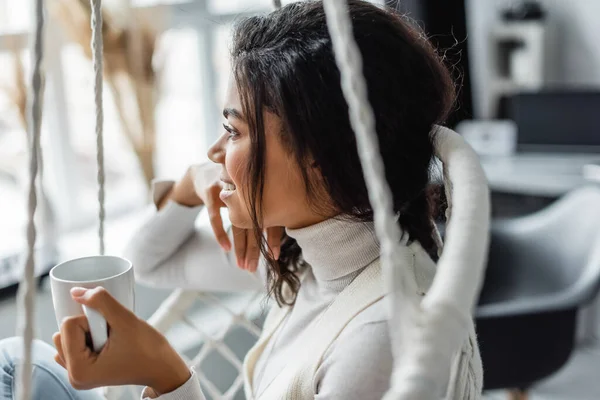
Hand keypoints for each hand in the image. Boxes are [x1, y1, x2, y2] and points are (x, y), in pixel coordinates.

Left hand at [53, 287, 189, 394]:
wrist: (161, 367)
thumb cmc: (148, 350)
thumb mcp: (125, 320)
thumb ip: (100, 301)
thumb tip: (75, 291)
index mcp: (79, 370)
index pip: (68, 325)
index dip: (93, 319)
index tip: (112, 331)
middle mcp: (74, 376)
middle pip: (63, 331)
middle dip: (88, 325)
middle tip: (111, 335)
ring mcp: (77, 375)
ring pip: (65, 336)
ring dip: (87, 330)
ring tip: (110, 339)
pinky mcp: (83, 371)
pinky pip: (70, 344)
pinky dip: (86, 337)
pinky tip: (105, 342)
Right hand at [162, 162, 284, 271]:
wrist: (203, 172)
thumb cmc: (231, 188)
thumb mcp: (248, 194)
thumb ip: (264, 208)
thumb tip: (282, 232)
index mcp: (260, 191)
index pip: (270, 217)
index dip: (272, 238)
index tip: (275, 256)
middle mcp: (246, 189)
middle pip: (253, 224)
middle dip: (255, 249)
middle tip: (254, 269)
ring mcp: (228, 190)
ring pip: (237, 224)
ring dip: (240, 248)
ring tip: (243, 266)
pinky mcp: (211, 192)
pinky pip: (216, 218)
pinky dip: (221, 234)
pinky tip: (226, 248)